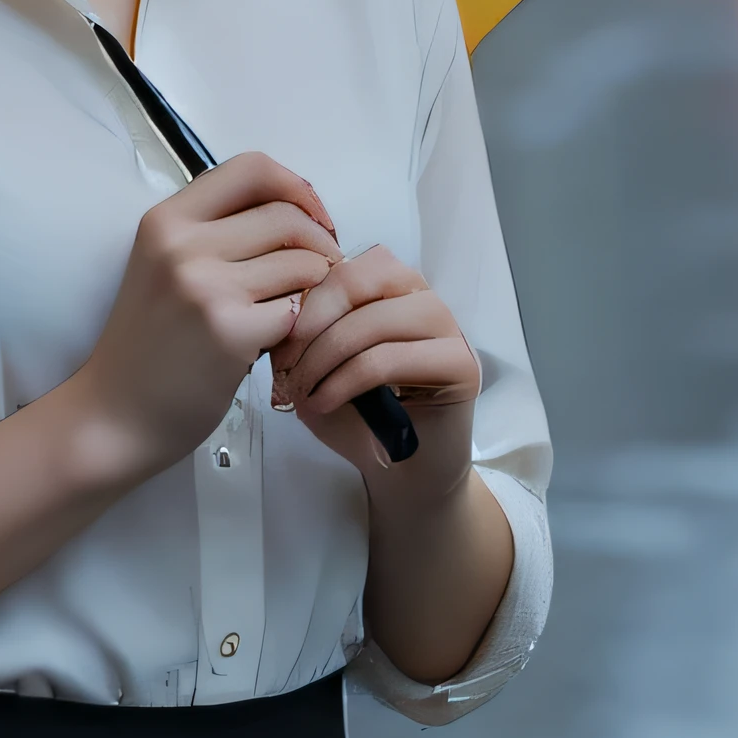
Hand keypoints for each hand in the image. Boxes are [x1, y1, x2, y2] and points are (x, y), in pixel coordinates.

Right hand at [63, 152, 337, 478]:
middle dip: (320, 243)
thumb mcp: (163, 266)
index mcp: (166, 219)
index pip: (251, 168)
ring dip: (313, 286)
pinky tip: (279, 340)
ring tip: (294, 307)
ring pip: (302, 263)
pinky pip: (297, 310)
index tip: (314, 216)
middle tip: (320, 271)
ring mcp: (206, 288)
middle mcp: (183, 244)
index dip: (297, 186)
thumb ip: (216, 232)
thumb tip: (300, 206)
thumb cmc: (149, 342)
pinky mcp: (231, 332)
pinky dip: (299, 324)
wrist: (114, 415)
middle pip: (287, 217)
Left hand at [275, 247, 481, 492]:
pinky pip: (389, 359)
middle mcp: (423, 296)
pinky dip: (345, 381)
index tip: (277, 342)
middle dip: (313, 323)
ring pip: (374, 320)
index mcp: (391, 287)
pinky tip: (323, 402)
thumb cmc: (358, 418)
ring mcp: (448, 327)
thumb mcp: (317, 368)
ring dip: (326, 356)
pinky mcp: (460, 364)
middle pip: (360, 280)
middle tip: (287, 366)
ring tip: (303, 391)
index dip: (306, 298)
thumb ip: (304, 336)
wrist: (402, 472)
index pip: (345, 265)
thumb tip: (279, 316)